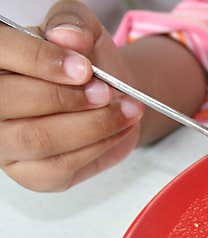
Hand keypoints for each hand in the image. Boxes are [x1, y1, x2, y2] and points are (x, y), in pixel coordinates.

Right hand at [0, 0, 143, 191]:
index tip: (84, 68)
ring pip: (39, 139)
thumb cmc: (85, 62)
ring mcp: (4, 143)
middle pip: (11, 101)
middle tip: (108, 92)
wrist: (109, 95)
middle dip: (68, 99)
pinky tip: (120, 131)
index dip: (39, 61)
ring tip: (126, 111)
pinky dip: (99, 149)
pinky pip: (61, 167)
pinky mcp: (31, 175)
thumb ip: (73, 24)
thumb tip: (69, 37)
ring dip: (91, 126)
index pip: (0, 52)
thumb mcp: (82, 30)